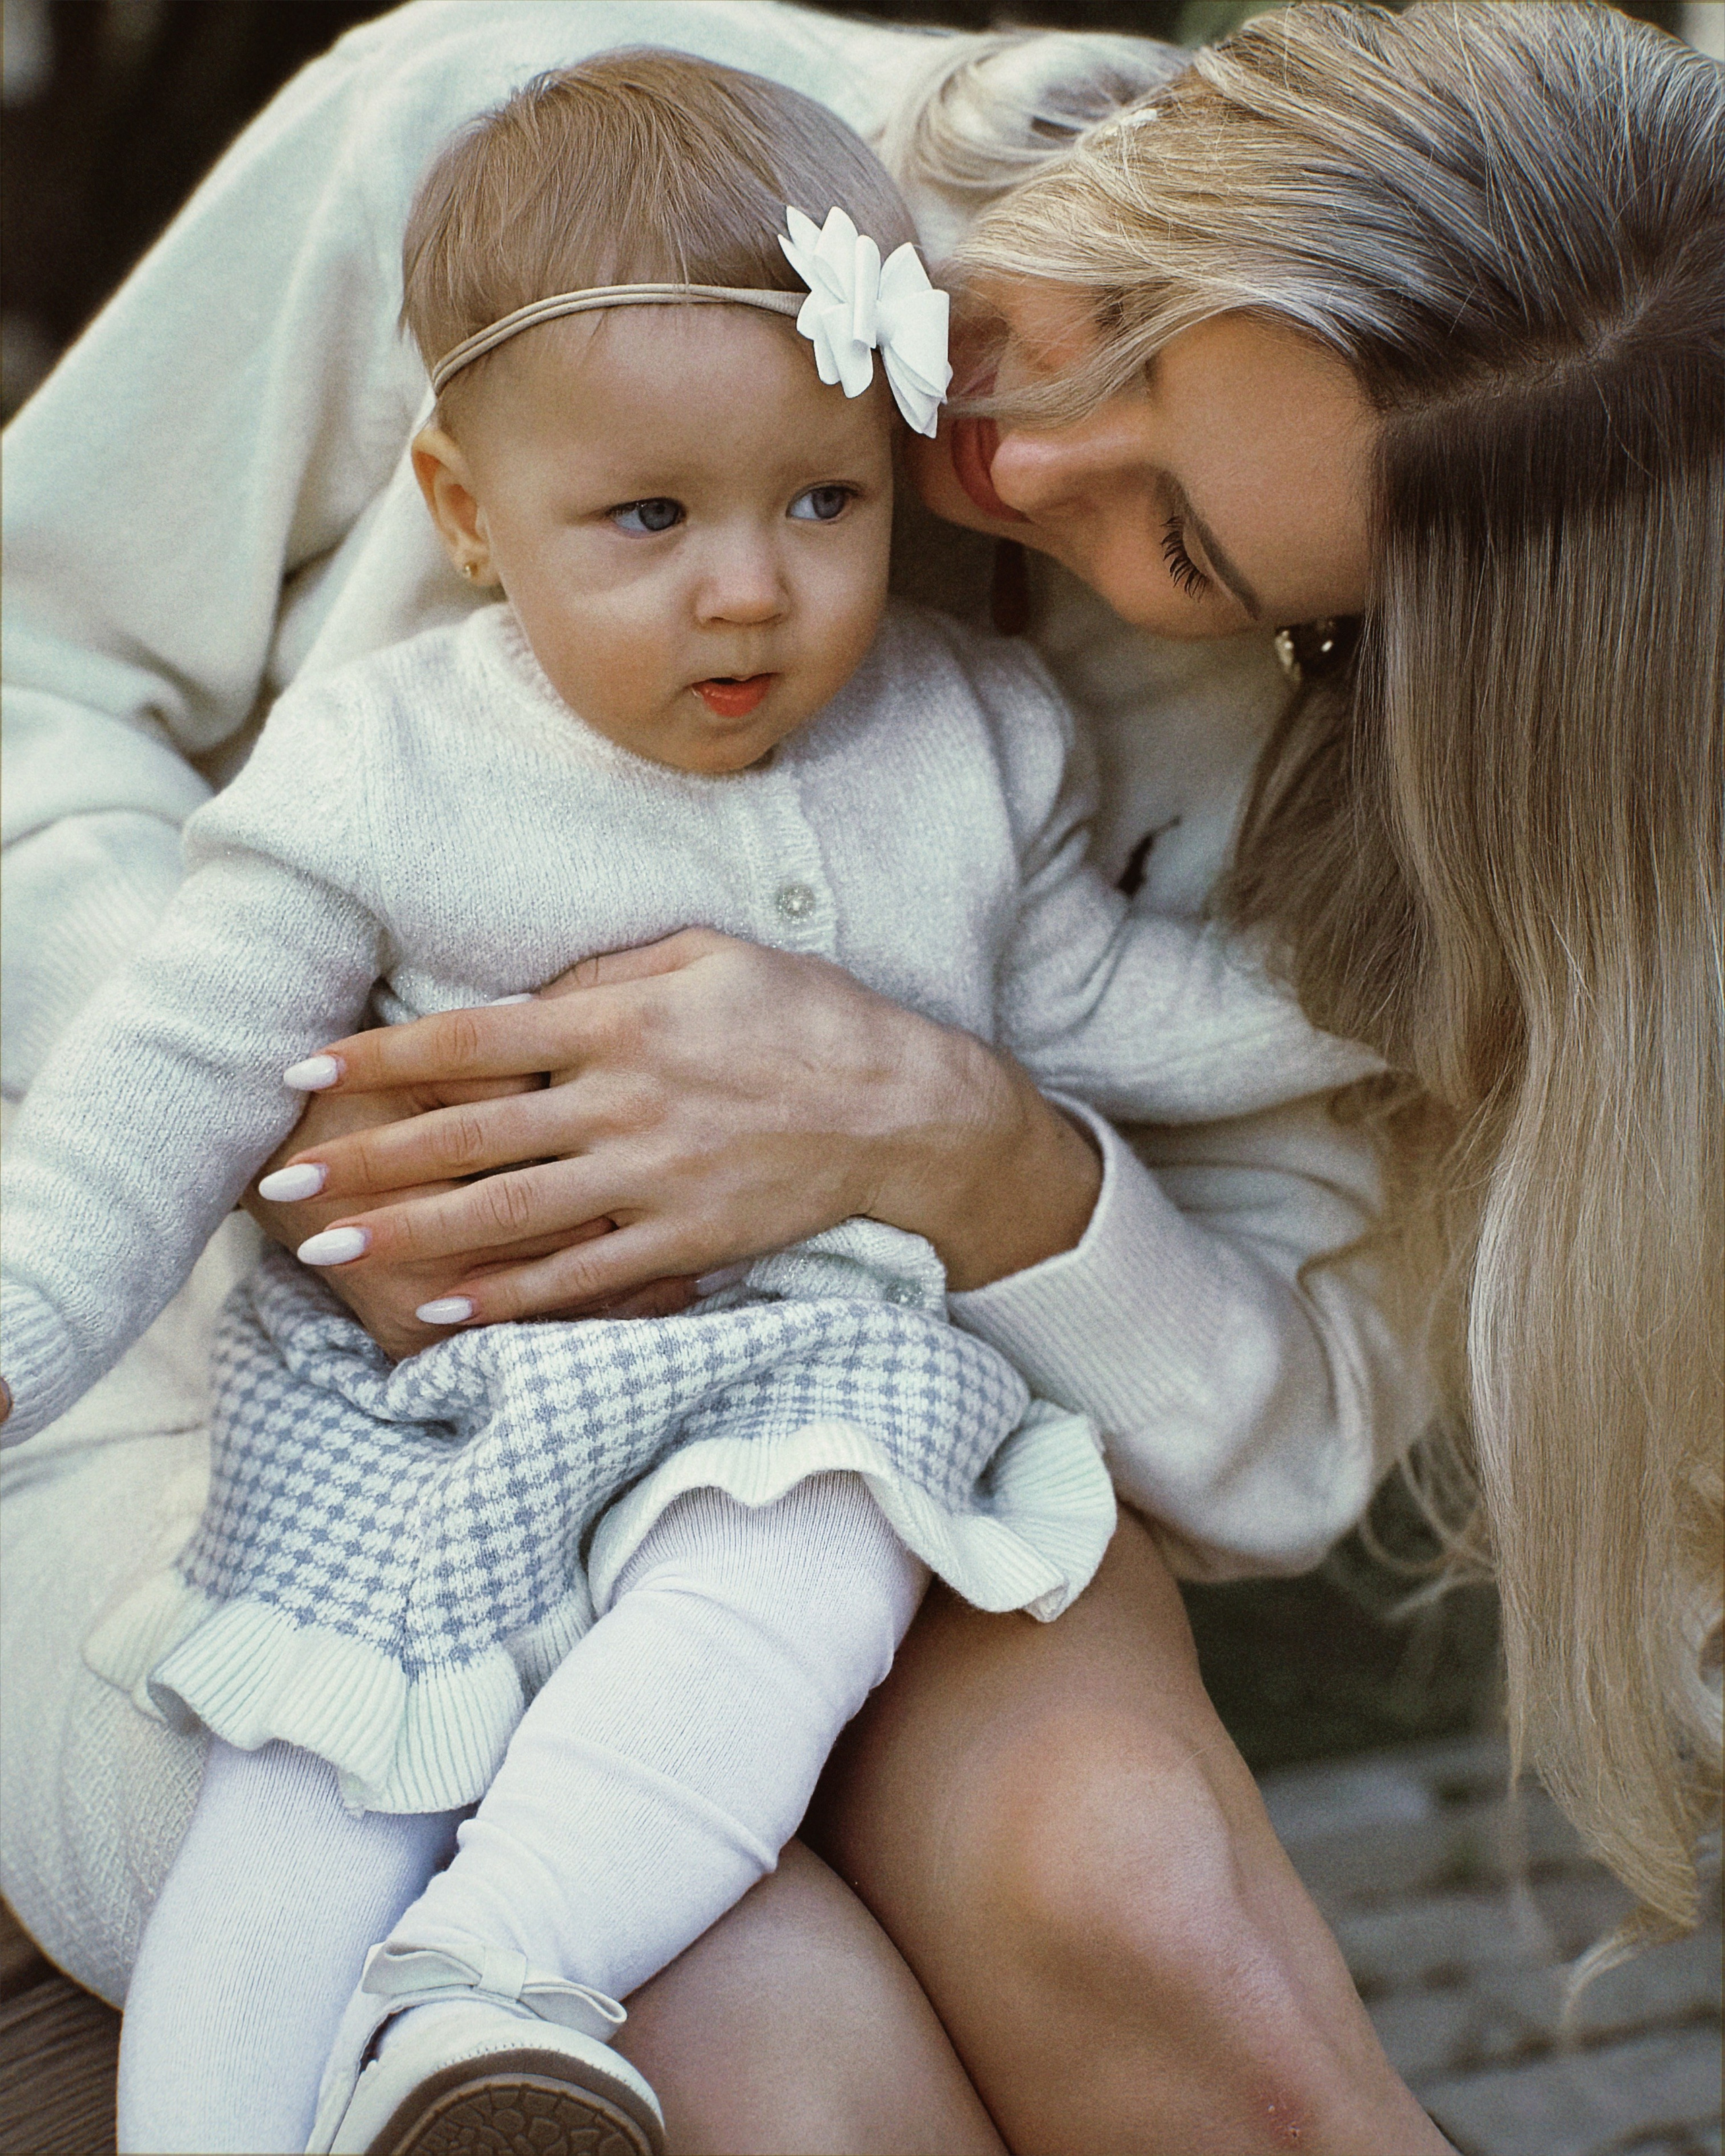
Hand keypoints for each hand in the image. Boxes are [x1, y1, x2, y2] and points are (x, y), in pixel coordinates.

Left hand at [258, 930, 1101, 1323]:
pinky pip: (581, 1273)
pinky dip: (509, 1293)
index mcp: (621, 1020)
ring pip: (509, 1212)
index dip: (379, 1054)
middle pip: (468, 1135)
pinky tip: (443, 1303)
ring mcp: (653, 1177)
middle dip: (368, 1160)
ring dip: (412, 1233)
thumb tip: (525, 998)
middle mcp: (624, 1100)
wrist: (903, 1110)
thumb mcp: (708, 955)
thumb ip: (607, 971)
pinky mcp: (685, 1238)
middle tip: (284, 1184)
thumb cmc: (803, 1016)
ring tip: (334, 1249)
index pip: (472, 1039)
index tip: (303, 1070)